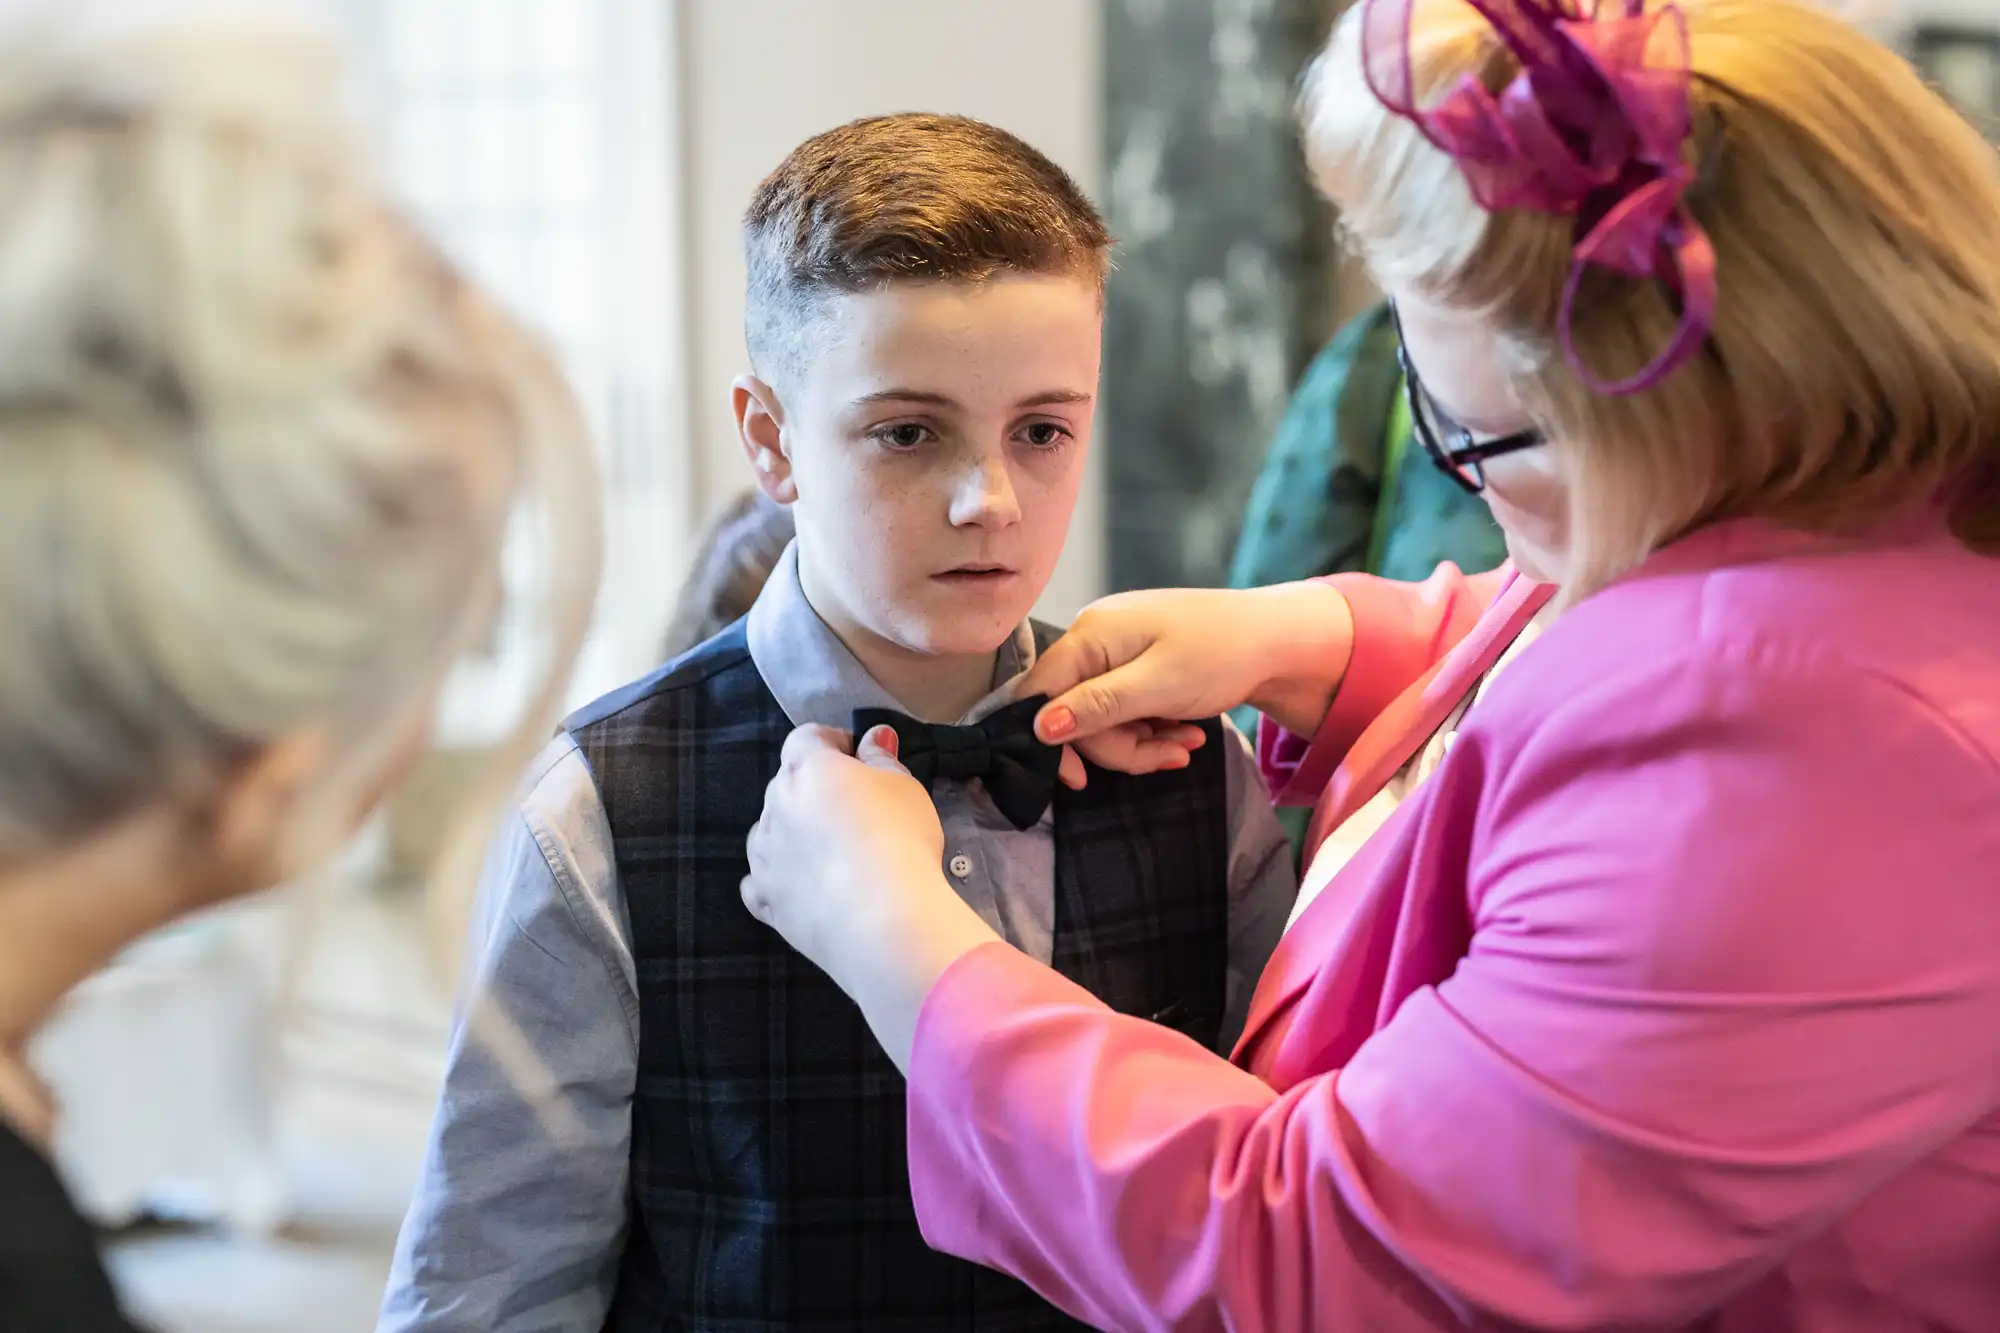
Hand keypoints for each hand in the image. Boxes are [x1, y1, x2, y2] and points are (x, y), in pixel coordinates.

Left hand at [741, 725, 1000, 1069]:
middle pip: (787, 783)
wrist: (882, 920)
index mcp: (807, 768)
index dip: (833, 742)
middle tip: (857, 809)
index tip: (859, 757)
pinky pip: (759, 881)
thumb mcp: (905, 788)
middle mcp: (775, 806)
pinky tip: (801, 886)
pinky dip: (776, 878)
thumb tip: (874, 736)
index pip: (807, 738)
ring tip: (830, 851)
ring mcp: (764, 856)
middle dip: (815, 788)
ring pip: (768, 832)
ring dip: (792, 832)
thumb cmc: (899, 839)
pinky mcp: (765, 900)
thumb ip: (883, 758)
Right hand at [1023, 582, 1355, 775]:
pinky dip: (1152, 729)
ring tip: (1187, 745)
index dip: (1051, 739)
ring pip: (1102, 718)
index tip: (1077, 780)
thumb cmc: (1222, 653)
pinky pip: (1125, 710)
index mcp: (1092, 633)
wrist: (1277, 640)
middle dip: (1118, 746)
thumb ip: (1097, 706)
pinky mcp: (1135, 666)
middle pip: (1074, 712)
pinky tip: (1186, 733)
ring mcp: (1116, 651)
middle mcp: (1095, 637)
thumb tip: (1039, 727)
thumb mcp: (1158, 686)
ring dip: (1142, 742)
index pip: (1041, 691)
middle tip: (1166, 757)